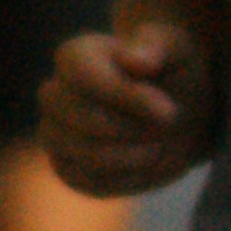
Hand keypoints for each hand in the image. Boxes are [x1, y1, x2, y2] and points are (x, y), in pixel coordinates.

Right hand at [40, 20, 214, 196]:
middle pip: (83, 118)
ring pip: (86, 154)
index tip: (167, 109)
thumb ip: (155, 47)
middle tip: (167, 124)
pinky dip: (127, 177)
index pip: (83, 75)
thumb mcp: (175, 48)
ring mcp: (55, 133)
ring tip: (158, 144)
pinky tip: (146, 161)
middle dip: (134, 127)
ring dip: (134, 154)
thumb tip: (134, 60)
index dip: (127, 96)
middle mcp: (54, 94)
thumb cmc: (172, 71)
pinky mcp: (67, 168)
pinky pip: (89, 182)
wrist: (176, 111)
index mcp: (76, 56)